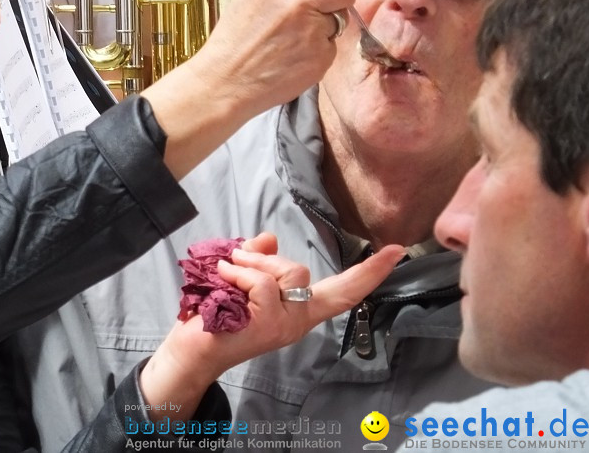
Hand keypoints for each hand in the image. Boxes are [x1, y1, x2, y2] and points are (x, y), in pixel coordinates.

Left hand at [138, 234, 403, 420]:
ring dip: (247, 264)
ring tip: (225, 276)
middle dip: (263, 258)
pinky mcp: (270, 324)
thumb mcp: (239, 280)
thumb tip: (269, 237)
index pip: (342, 291)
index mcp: (297, 311)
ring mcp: (286, 324)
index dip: (370, 272)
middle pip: (301, 269)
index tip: (398, 251)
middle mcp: (297, 321)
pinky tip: (223, 282)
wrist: (190, 350)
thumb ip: (258, 259)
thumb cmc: (213, 315)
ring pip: (282, 271)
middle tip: (233, 264)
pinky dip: (237, 272)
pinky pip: (261, 281)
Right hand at [200, 0, 353, 112]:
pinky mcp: (322, 56)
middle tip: (324, 6)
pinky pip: (332, 45)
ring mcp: (313, 29)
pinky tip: (294, 56)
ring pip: (341, 17)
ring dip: (327, 25)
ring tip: (296, 37)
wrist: (224, 81)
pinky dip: (318, 50)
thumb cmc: (233, 41)